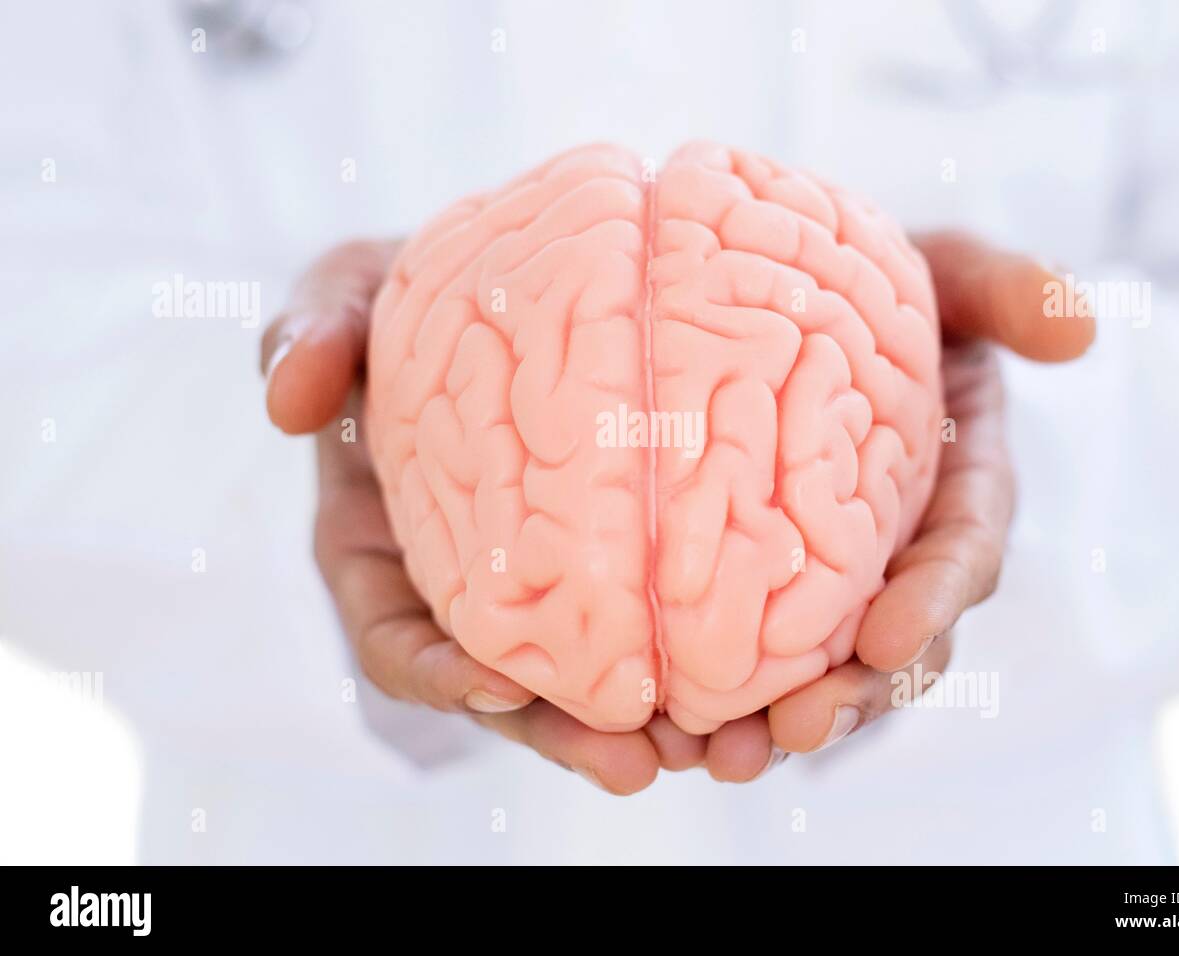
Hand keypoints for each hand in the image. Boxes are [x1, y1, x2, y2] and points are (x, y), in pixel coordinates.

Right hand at [262, 240, 698, 794]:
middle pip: (512, 688)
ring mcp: (542, 583)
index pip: (396, 640)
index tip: (501, 686)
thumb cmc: (406, 302)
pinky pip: (658, 618)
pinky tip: (776, 667)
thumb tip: (288, 399)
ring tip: (729, 748)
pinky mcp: (619, 559)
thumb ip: (310, 334)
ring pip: (594, 679)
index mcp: (383, 553)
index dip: (441, 675)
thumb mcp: (346, 295)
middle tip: (641, 762)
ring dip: (656, 722)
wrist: (494, 295)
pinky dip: (706, 652)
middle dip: (570, 733)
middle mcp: (464, 590)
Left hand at [700, 232, 1095, 779]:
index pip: (962, 553)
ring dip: (783, 718)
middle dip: (856, 694)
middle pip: (896, 642)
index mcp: (960, 488)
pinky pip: (756, 652)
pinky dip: (723, 694)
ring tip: (725, 755)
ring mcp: (843, 578)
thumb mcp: (948, 273)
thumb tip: (1079, 327)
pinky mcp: (775, 588)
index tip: (891, 640)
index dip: (935, 600)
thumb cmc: (888, 287)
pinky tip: (668, 729)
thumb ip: (1005, 290)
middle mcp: (907, 550)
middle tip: (797, 729)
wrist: (808, 305)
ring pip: (827, 668)